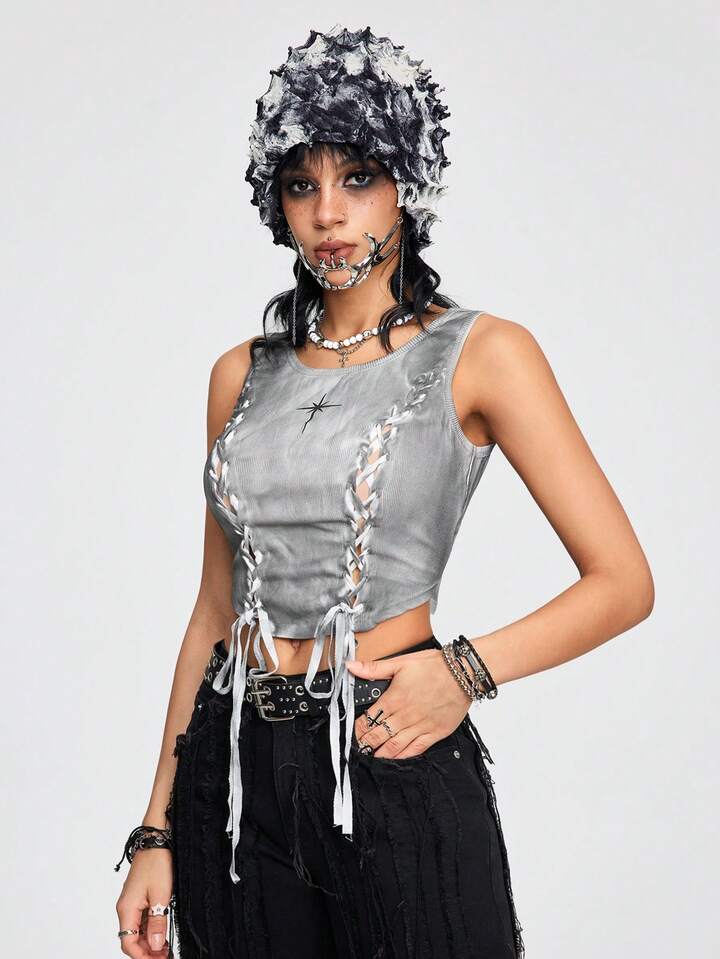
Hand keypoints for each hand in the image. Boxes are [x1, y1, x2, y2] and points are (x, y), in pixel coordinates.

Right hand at [115, 849, 172, 955]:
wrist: (157, 839)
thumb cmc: (157, 862)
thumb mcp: (161, 895)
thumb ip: (157, 923)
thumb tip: (154, 946)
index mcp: (127, 909)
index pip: (128, 943)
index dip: (142, 956)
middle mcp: (125, 907)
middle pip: (131, 939)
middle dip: (146, 951)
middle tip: (165, 956)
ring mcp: (131, 902)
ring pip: (136, 930)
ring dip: (148, 941)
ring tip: (165, 948)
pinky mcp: (138, 896)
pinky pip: (141, 919)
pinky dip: (150, 929)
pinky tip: (161, 932)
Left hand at [345, 648, 470, 758]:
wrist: (462, 673)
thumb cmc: (434, 666)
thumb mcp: (400, 662)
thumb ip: (374, 668)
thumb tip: (351, 666)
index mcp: (394, 698)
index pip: (369, 718)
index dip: (358, 728)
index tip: (353, 732)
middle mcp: (405, 715)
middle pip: (379, 735)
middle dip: (365, 744)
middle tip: (358, 749)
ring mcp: (420, 726)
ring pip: (395, 746)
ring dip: (380, 754)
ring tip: (370, 758)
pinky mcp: (435, 733)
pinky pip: (416, 750)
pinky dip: (403, 756)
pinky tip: (395, 760)